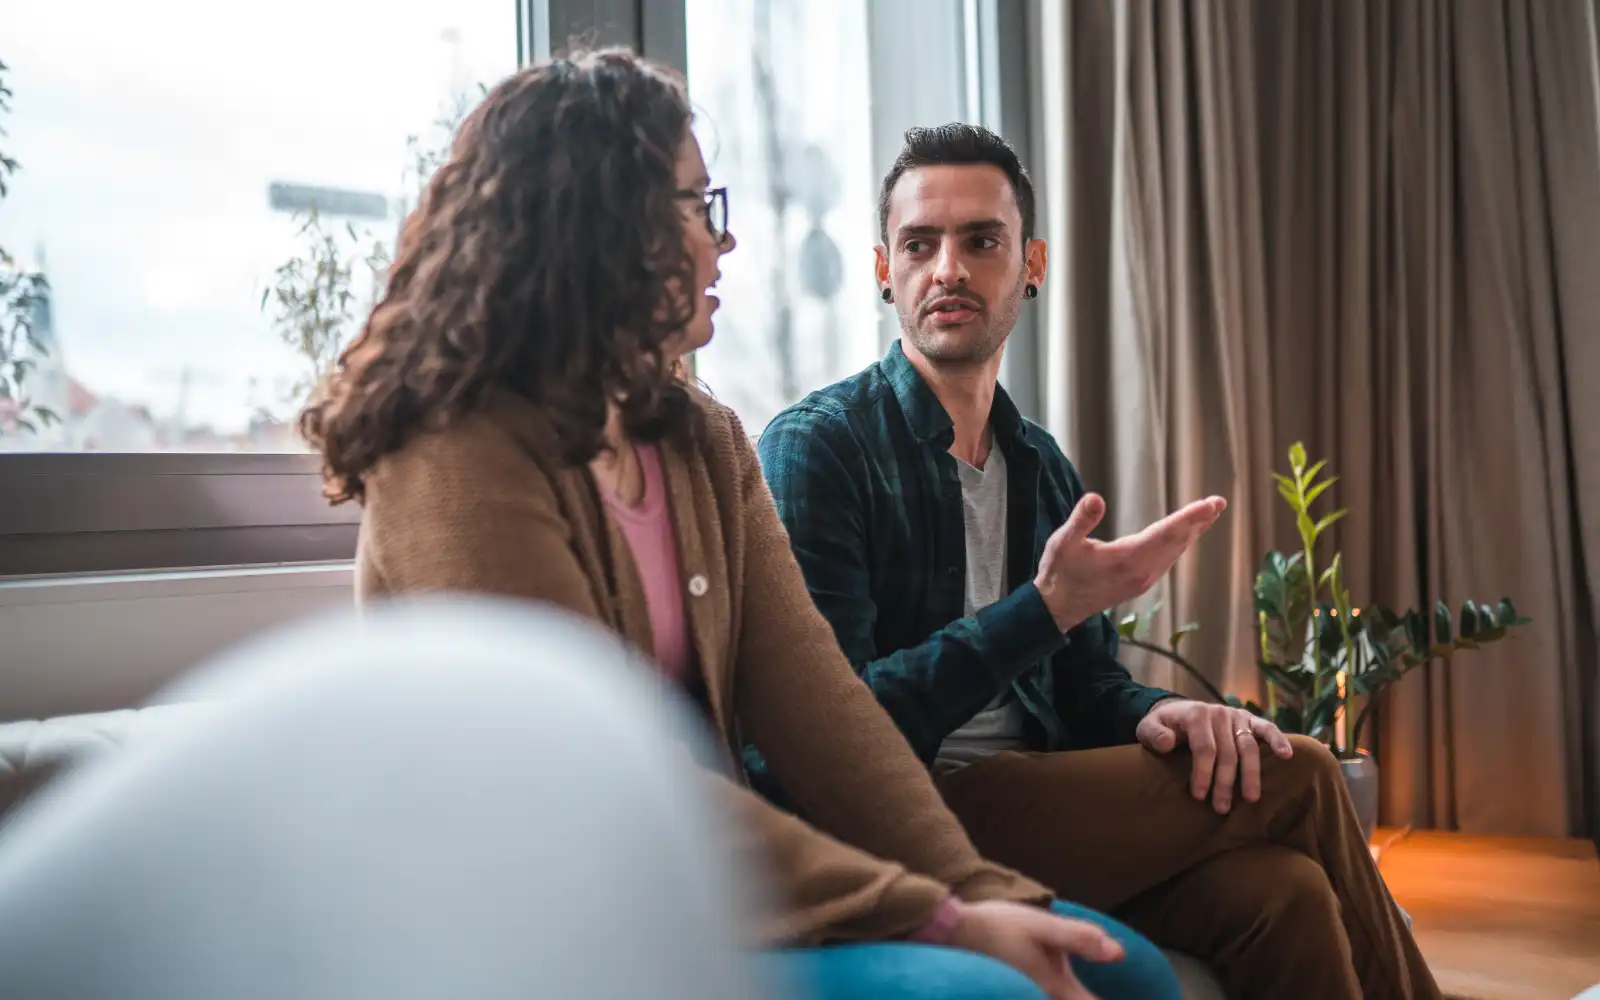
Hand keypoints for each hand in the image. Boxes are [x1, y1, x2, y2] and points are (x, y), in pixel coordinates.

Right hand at [946, 899, 1123, 999]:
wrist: (950, 934)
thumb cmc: (995, 927)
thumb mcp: (1040, 925)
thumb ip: (1079, 938)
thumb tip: (1118, 953)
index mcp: (1055, 987)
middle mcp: (1042, 999)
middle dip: (1090, 999)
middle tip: (1118, 997)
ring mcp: (1028, 996)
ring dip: (1077, 996)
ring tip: (1086, 992)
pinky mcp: (1017, 992)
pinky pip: (1046, 998)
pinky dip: (1063, 995)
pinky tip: (1061, 986)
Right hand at [1033, 494, 1226, 633]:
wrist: (1057, 607)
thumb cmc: (1059, 571)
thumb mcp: (1063, 542)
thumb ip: (1081, 520)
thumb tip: (1095, 498)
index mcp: (1126, 559)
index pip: (1165, 533)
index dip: (1189, 517)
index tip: (1209, 505)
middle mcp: (1141, 571)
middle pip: (1177, 542)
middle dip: (1199, 521)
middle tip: (1218, 502)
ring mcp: (1143, 580)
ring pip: (1175, 552)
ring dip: (1193, 532)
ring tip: (1209, 514)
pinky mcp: (1140, 583)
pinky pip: (1168, 560)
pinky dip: (1180, 544)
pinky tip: (1185, 536)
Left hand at [1135, 699, 1293, 812]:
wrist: (1177, 712)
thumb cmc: (1163, 726)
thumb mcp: (1148, 727)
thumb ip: (1153, 734)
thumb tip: (1167, 743)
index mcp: (1196, 714)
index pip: (1204, 748)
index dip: (1203, 773)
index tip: (1200, 796)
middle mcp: (1219, 713)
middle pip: (1227, 752)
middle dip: (1225, 782)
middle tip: (1221, 808)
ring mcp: (1236, 716)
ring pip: (1248, 747)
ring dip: (1251, 774)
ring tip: (1251, 798)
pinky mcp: (1249, 720)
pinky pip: (1267, 729)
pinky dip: (1278, 740)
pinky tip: (1287, 755)